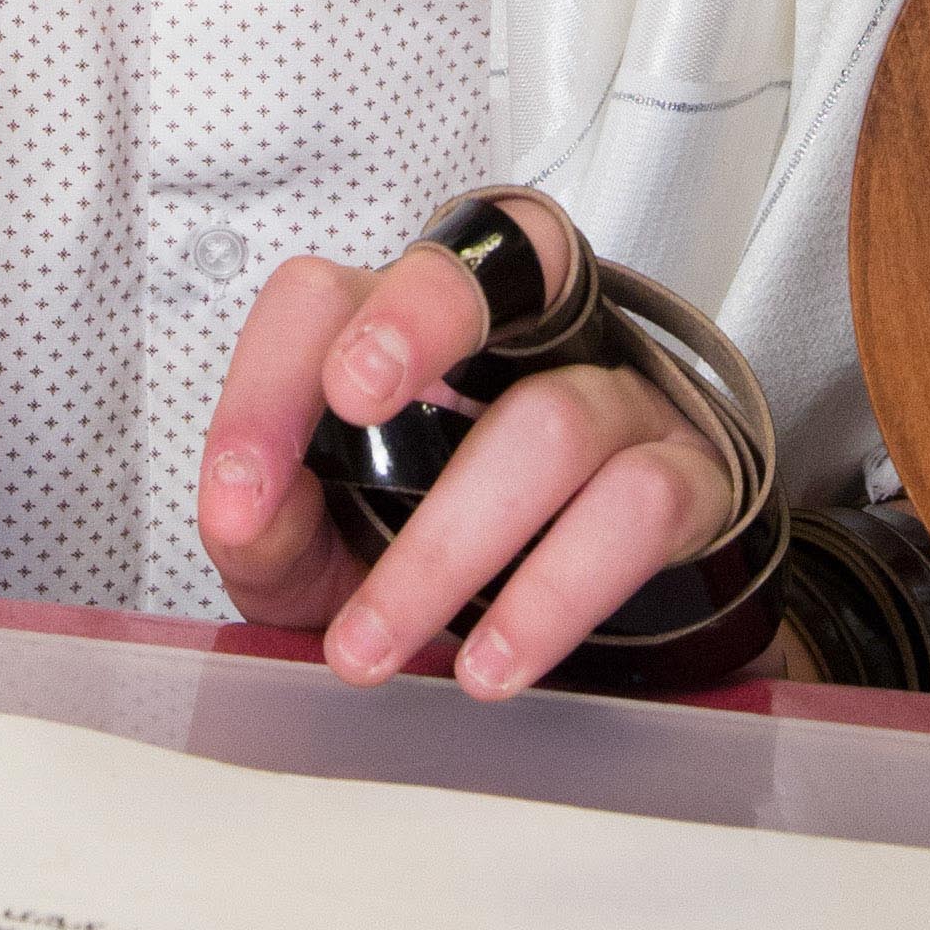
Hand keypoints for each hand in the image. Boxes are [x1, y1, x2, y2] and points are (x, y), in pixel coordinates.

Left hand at [196, 201, 735, 700]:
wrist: (587, 650)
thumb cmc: (431, 560)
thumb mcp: (322, 554)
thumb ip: (269, 528)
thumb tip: (247, 510)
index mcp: (404, 334)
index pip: (328, 300)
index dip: (274, 381)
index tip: (240, 496)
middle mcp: (518, 338)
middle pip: (479, 267)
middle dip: (415, 318)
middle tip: (354, 399)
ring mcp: (615, 397)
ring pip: (550, 422)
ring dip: (447, 548)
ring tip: (371, 650)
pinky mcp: (689, 477)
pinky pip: (636, 508)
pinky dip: (552, 593)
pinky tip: (490, 663)